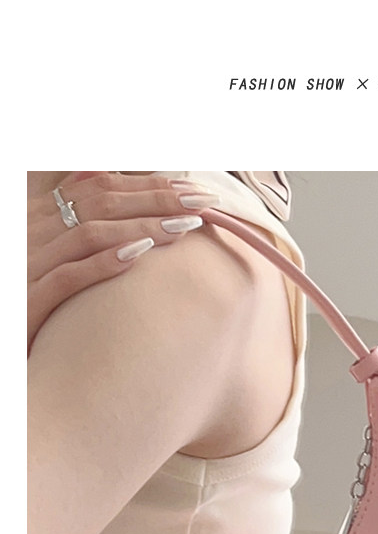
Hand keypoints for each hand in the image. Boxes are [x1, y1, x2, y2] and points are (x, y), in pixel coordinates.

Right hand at [27, 171, 219, 353]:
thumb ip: (76, 221)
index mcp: (40, 216)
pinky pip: (69, 276)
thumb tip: (107, 187)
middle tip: (202, 202)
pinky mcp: (29, 300)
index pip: (100, 187)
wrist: (5, 348)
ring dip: (141, 227)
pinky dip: (104, 263)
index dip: (148, 185)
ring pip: (89, 233)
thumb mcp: (49, 253)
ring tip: (184, 227)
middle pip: (101, 203)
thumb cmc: (27, 298)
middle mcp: (34, 231)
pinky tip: (139, 256)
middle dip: (156, 199)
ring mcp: (29, 264)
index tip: (192, 190)